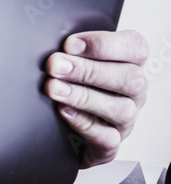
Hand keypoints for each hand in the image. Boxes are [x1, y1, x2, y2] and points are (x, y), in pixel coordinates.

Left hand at [45, 30, 147, 167]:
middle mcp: (132, 90)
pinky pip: (108, 138)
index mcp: (128, 62)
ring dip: (84, 97)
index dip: (104, 44)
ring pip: (121, 109)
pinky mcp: (111, 143)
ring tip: (54, 89)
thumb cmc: (69, 79)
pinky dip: (84, 125)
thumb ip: (70, 49)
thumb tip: (49, 41)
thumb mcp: (71, 58)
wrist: (58, 124)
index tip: (70, 44)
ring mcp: (125, 119)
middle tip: (55, 65)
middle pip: (129, 78)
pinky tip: (64, 112)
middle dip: (88, 71)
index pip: (134, 47)